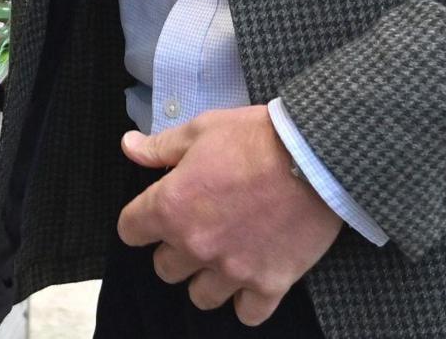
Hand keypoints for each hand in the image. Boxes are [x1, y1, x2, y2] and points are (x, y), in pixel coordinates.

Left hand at [116, 105, 341, 325]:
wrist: (316, 157)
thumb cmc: (255, 138)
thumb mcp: (200, 130)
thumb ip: (160, 147)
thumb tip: (129, 147)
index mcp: (170, 207)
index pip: (130, 230)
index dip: (140, 222)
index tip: (153, 216)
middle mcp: (195, 244)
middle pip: (165, 269)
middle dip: (175, 251)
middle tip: (197, 232)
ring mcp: (232, 269)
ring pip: (201, 296)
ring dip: (207, 279)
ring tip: (224, 258)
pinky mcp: (270, 283)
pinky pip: (248, 314)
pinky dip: (248, 302)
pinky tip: (252, 282)